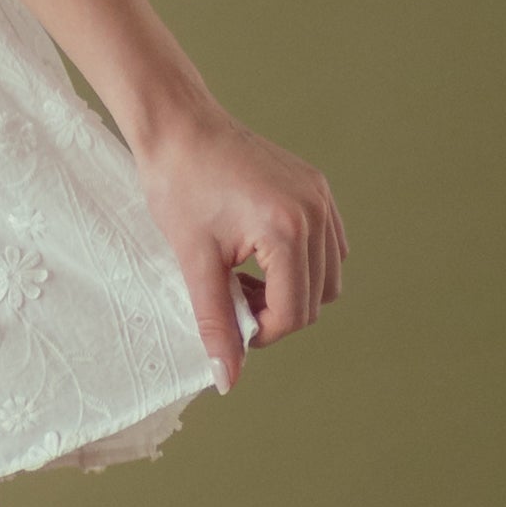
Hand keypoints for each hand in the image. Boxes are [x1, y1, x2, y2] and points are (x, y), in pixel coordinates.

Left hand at [137, 105, 349, 384]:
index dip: (262, 333)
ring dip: (291, 291)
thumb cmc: (178, 187)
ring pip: (328, 277)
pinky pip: (327, 247)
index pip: (294, 313)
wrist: (178, 127)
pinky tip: (260, 256)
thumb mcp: (194, 262)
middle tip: (232, 298)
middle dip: (276, 312)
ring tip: (244, 276)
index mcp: (286, 230)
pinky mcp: (317, 188)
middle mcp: (314, 212)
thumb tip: (226, 379)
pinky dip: (300, 264)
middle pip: (317, 300)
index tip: (230, 322)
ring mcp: (320, 198)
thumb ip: (216, 323)